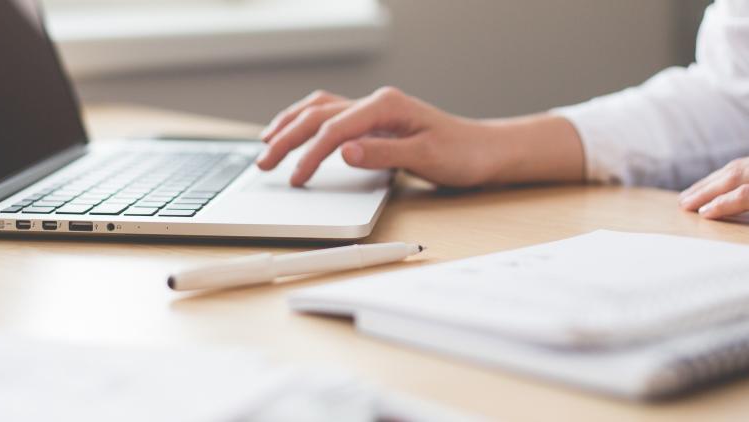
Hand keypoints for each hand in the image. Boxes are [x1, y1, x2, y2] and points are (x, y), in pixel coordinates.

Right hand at [254, 87, 501, 186]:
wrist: (484, 151)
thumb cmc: (461, 154)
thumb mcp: (425, 157)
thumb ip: (382, 154)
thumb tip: (344, 152)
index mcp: (386, 106)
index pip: (334, 129)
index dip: (310, 155)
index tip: (296, 179)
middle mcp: (376, 102)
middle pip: (318, 115)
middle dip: (286, 138)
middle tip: (263, 164)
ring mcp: (374, 110)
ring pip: (319, 109)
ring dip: (290, 125)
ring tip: (265, 143)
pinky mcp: (374, 122)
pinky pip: (330, 115)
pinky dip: (306, 123)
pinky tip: (295, 133)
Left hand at [679, 134, 748, 231]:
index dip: (727, 174)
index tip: (709, 185)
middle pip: (742, 167)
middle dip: (710, 182)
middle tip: (688, 196)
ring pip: (738, 178)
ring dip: (707, 192)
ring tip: (688, 204)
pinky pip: (748, 196)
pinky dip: (722, 203)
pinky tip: (706, 212)